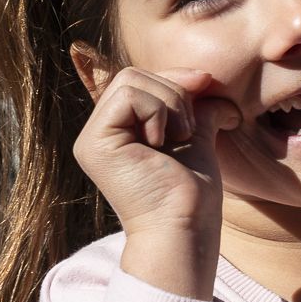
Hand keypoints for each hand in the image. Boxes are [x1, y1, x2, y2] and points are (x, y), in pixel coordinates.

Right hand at [73, 67, 238, 297]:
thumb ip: (194, 106)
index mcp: (120, 131)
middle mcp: (100, 133)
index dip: (174, 77)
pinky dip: (157, 111)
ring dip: (169, 103)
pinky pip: (127, 95)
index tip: (206, 83)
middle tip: (187, 130)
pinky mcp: (94, 143)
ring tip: (179, 138)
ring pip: (130, 79)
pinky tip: (163, 143)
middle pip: (133, 74)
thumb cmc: (191, 193)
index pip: (140, 80)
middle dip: (174, 92)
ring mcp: (92, 138)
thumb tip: (208, 79)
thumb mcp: (195, 136)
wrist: (186, 226)